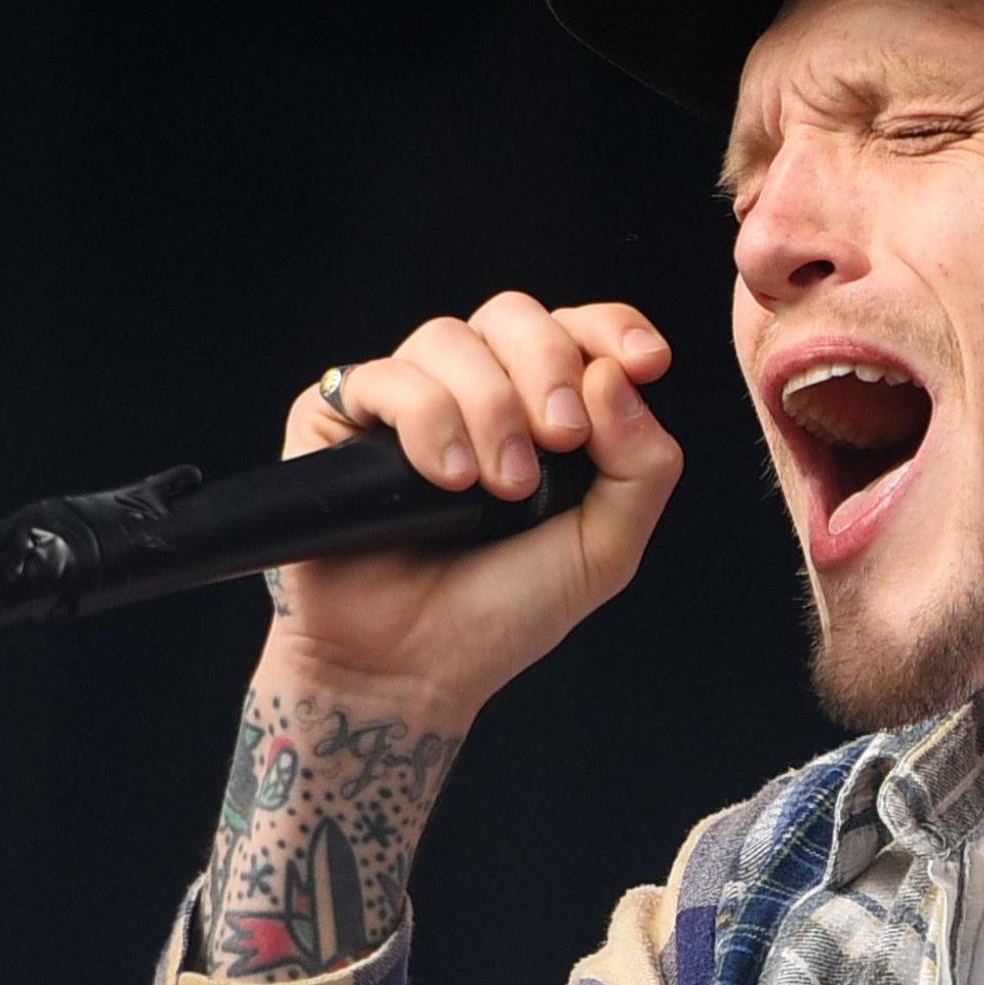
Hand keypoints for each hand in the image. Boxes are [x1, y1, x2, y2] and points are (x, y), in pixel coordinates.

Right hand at [267, 292, 682, 728]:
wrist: (411, 668)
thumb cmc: (502, 611)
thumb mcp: (604, 548)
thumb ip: (641, 467)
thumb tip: (617, 378)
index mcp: (539, 409)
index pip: (578, 331)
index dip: (612, 329)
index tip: (647, 363)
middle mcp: (473, 392)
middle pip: (514, 316)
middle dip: (548, 365)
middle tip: (562, 439)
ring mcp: (404, 400)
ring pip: (449, 339)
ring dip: (488, 407)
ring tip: (497, 488)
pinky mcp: (336, 417)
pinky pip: (383, 376)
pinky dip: (427, 420)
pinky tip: (447, 479)